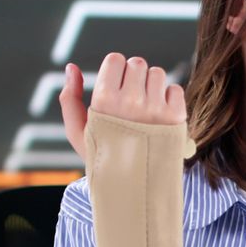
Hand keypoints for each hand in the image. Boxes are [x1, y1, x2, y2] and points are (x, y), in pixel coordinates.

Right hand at [58, 54, 185, 157]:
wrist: (135, 187)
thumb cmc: (103, 158)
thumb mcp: (78, 131)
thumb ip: (69, 98)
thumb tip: (72, 67)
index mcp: (104, 100)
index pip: (115, 59)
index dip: (115, 70)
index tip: (115, 87)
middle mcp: (130, 101)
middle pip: (137, 63)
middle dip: (134, 76)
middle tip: (131, 99)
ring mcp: (156, 109)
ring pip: (158, 73)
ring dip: (152, 86)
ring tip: (145, 109)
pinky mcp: (176, 116)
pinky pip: (175, 89)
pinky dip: (169, 98)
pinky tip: (159, 117)